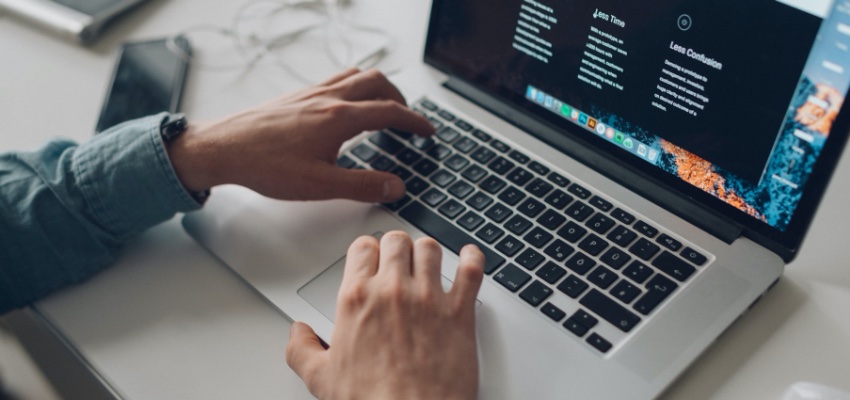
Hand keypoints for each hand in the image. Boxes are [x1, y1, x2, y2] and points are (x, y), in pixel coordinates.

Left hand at [166, 68, 433, 201]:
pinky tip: (346, 106)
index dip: (415, 121)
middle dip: (400, 98)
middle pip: (378, 82)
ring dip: (378, 87)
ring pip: (356, 76)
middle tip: (408, 118)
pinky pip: (336, 79)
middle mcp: (328, 98)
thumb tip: (395, 186)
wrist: (223, 148)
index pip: (389, 111)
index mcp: (339, 118)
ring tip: (384, 106)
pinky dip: (354, 86)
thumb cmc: (264, 165)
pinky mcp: (297, 95)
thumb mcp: (319, 185)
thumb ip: (362, 185)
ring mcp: (311, 93)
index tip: (427, 131)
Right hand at [286, 231, 484, 399]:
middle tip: (398, 259)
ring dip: (428, 252)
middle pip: (396, 242)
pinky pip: (471, 269)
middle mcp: (393, 291)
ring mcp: (429, 298)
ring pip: (430, 249)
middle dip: (396, 247)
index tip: (370, 258)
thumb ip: (303, 349)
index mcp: (358, 300)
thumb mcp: (322, 378)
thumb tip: (298, 333)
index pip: (362, 248)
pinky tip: (468, 257)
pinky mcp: (460, 311)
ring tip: (427, 261)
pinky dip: (471, 258)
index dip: (367, 251)